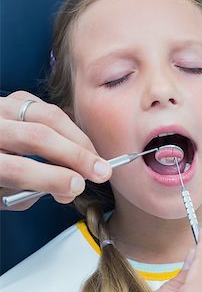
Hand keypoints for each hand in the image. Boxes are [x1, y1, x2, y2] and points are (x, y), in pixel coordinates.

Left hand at [0, 91, 111, 209]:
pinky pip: (48, 108)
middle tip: (102, 172)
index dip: (51, 179)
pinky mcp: (14, 97)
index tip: (77, 188)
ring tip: (96, 159)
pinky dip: (68, 125)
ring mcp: (2, 106)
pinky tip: (79, 142)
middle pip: (38, 136)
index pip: (16, 169)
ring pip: (49, 116)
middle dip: (76, 156)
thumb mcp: (0, 194)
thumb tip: (71, 189)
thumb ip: (31, 192)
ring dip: (79, 139)